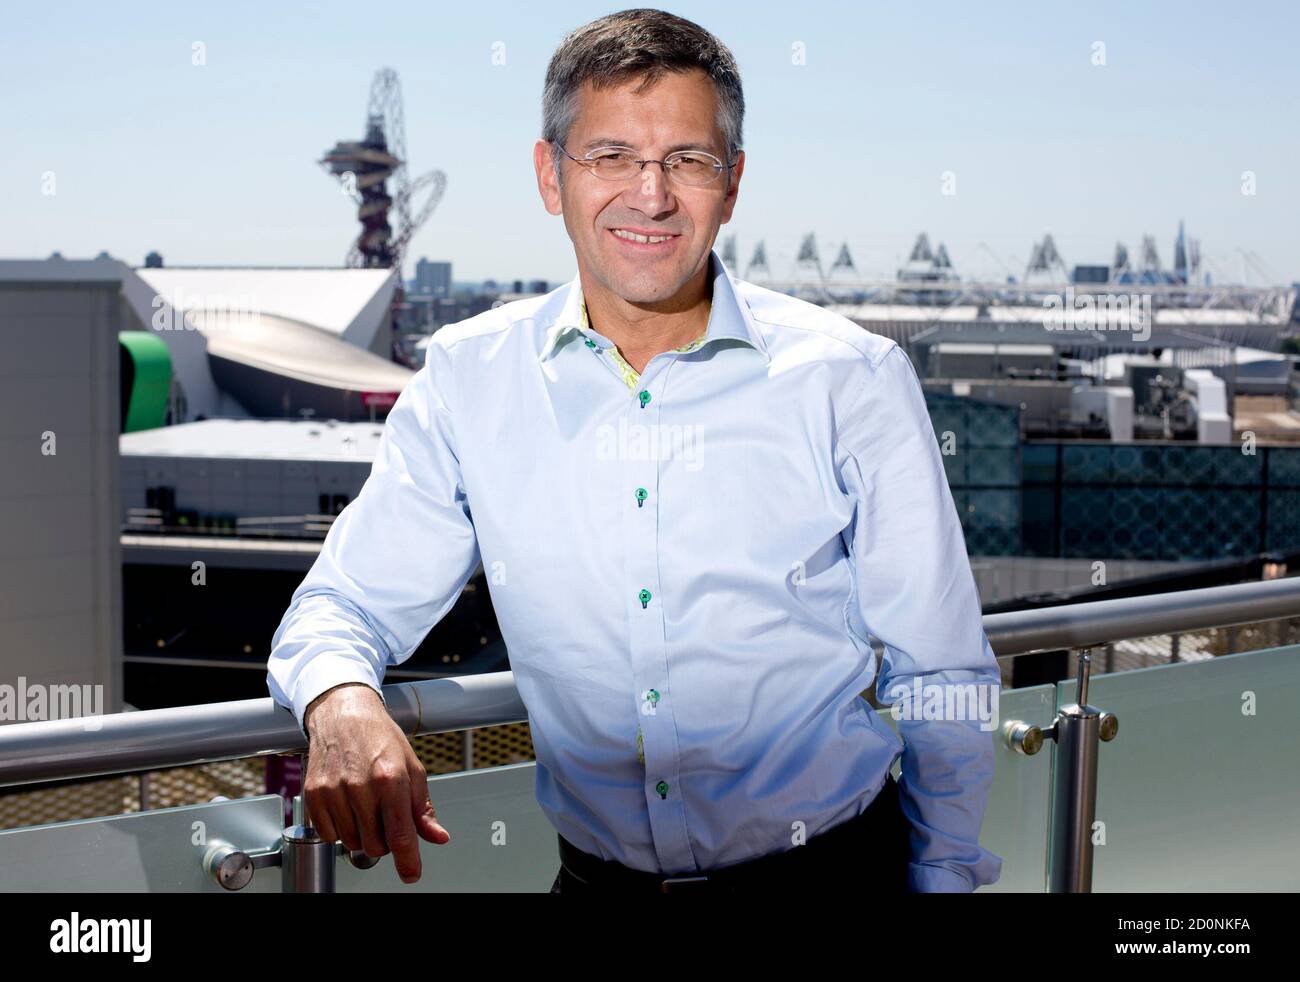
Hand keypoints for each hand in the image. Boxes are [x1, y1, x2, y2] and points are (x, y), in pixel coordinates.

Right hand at [302, 682, 450, 882]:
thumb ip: (423, 808)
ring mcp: (334, 791)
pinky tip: (347, 805)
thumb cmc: (380, 738)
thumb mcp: (412, 768)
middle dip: (385, 841)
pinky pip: (329, 835)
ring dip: (362, 834)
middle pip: (375, 846)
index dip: (408, 861)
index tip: (411, 874)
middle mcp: (360, 786)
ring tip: (366, 805)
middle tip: (386, 817)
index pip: (400, 833)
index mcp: (391, 778)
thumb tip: (437, 837)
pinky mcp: (313, 795)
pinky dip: (341, 828)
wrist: (344, 715)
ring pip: (352, 843)